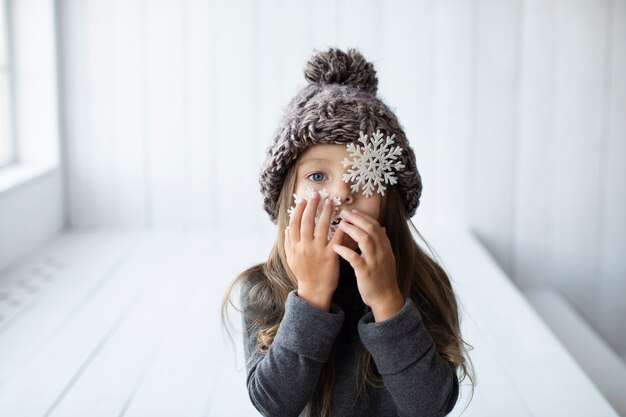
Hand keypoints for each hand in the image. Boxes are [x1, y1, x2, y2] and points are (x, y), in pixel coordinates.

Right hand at [284, 192, 346, 310]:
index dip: (299, 210)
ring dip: (326, 212)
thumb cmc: (303, 274)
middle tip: (317, 194)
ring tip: (330, 202)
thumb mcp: (291, 259)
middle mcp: (305, 246)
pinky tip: (343, 220)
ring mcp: (318, 251)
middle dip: (312, 206)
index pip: (295, 223)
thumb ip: (288, 243)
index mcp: (295, 246)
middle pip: (307, 222)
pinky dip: (340, 229)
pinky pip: (336, 239)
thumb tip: (287, 228)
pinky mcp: (331, 256)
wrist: (314, 291)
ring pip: (321, 227)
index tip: (304, 199)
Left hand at [332, 209, 403, 321]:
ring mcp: (374, 261)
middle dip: (356, 218)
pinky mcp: (366, 272)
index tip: (352, 211)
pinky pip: (355, 258)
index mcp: (385, 246)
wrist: (386, 297)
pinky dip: (345, 251)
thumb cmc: (382, 277)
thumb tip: (382, 228)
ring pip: (365, 239)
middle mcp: (382, 251)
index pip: (375, 225)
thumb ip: (383, 242)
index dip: (363, 216)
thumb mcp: (386, 257)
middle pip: (370, 228)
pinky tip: (336, 247)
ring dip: (351, 230)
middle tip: (343, 213)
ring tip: (340, 225)